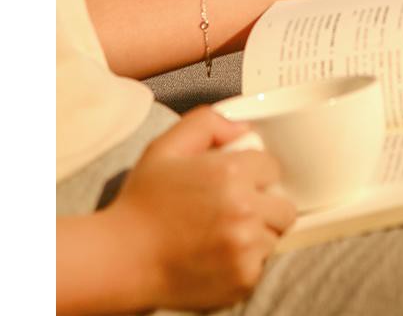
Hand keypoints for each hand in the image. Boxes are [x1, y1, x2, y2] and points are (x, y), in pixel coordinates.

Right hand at [105, 106, 296, 311]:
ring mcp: (246, 249)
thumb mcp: (167, 147)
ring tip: (222, 234)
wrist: (119, 261)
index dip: (254, 173)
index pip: (272, 168)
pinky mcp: (242, 281)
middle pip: (283, 206)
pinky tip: (216, 256)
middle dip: (264, 205)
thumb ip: (207, 122)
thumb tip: (243, 129)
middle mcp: (244, 211)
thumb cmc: (141, 203)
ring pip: (274, 237)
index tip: (236, 182)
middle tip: (234, 209)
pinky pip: (260, 265)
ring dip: (256, 234)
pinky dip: (245, 262)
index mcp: (231, 174)